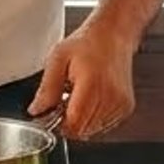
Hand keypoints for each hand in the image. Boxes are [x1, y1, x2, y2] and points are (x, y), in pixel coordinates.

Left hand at [31, 17, 134, 138]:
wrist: (114, 33)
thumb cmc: (88, 42)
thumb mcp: (58, 58)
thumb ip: (46, 88)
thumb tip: (36, 111)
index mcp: (92, 85)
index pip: (73, 125)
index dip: (59, 124)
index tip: (54, 112)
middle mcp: (110, 97)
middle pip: (82, 131)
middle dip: (69, 121)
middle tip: (67, 99)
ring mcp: (120, 104)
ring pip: (93, 130)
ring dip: (82, 120)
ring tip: (80, 95)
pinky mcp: (126, 107)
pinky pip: (105, 125)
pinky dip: (94, 118)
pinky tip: (92, 98)